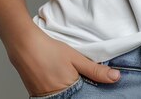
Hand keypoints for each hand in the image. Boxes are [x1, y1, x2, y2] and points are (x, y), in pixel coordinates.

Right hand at [6, 26, 120, 95]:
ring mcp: (45, 98)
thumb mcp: (76, 58)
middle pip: (75, 97)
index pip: (86, 97)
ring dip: (70, 90)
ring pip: (63, 97)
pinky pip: (53, 96)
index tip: (97, 87)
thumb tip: (116, 77)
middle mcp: (56, 98)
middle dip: (82, 91)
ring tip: (68, 75)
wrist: (24, 46)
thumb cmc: (49, 50)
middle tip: (78, 75)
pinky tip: (60, 78)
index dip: (92, 92)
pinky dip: (59, 90)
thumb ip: (95, 70)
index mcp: (68, 91)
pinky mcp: (37, 96)